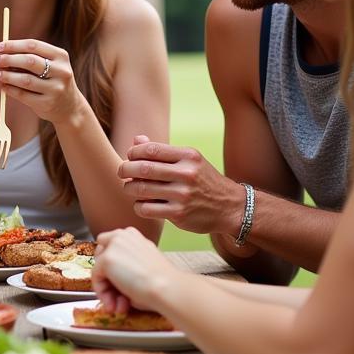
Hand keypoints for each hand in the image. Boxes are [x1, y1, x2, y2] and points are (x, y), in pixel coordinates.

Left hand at [0, 39, 84, 125]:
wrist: (70, 107)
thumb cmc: (53, 80)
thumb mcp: (51, 65)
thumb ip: (31, 57)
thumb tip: (3, 53)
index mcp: (61, 56)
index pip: (34, 45)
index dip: (14, 45)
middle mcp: (61, 71)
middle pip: (29, 61)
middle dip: (8, 59)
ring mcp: (55, 89)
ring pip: (25, 80)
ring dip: (7, 76)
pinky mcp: (47, 103)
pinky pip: (23, 95)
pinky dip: (10, 90)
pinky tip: (3, 86)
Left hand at [91, 226, 178, 314]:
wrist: (167, 287)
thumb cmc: (162, 281)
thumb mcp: (142, 265)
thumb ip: (126, 265)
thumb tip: (113, 281)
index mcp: (132, 235)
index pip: (110, 247)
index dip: (112, 267)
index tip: (119, 284)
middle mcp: (121, 235)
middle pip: (101, 256)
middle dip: (108, 279)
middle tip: (119, 298)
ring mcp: (113, 246)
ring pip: (98, 269)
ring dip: (107, 290)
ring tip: (119, 305)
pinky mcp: (106, 259)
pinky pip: (96, 279)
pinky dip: (103, 293)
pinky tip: (116, 304)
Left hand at [119, 135, 245, 235]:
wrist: (231, 207)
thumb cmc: (204, 180)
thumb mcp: (190, 160)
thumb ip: (162, 151)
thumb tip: (136, 140)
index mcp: (188, 156)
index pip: (150, 149)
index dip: (133, 152)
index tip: (130, 157)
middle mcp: (186, 174)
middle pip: (142, 169)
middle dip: (125, 169)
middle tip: (122, 172)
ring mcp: (182, 195)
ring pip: (140, 189)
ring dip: (129, 188)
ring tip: (131, 188)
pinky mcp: (178, 214)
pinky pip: (146, 208)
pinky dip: (138, 206)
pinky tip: (142, 203)